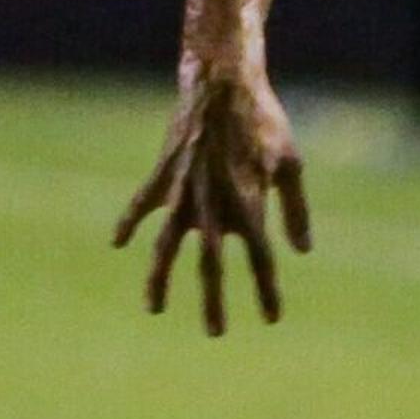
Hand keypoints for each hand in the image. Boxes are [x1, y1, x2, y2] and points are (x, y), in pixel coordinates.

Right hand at [114, 57, 311, 332]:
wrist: (222, 85)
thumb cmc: (265, 123)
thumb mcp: (292, 165)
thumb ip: (295, 211)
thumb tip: (300, 252)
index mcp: (250, 205)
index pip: (261, 260)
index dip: (266, 291)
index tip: (271, 319)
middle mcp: (214, 206)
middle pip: (211, 266)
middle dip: (214, 302)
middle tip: (215, 333)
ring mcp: (183, 193)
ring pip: (165, 247)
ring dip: (160, 279)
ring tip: (155, 309)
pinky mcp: (162, 176)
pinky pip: (140, 206)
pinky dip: (129, 224)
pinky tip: (119, 243)